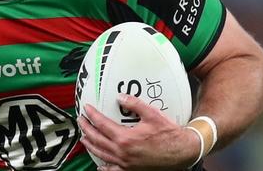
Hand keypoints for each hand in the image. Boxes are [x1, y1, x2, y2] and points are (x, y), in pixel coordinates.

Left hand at [78, 94, 199, 170]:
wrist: (182, 152)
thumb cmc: (169, 134)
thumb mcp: (152, 114)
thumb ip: (135, 104)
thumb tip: (120, 97)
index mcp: (125, 138)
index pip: (102, 124)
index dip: (92, 115)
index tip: (86, 108)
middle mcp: (122, 152)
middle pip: (97, 140)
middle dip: (86, 129)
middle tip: (80, 121)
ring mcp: (125, 163)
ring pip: (101, 154)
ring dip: (91, 145)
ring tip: (84, 138)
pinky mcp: (131, 170)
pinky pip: (113, 170)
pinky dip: (104, 167)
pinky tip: (100, 165)